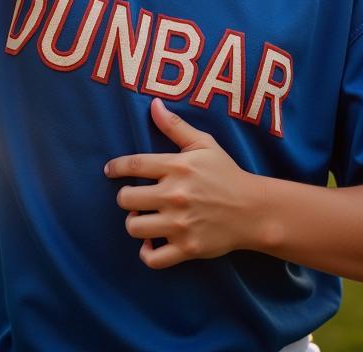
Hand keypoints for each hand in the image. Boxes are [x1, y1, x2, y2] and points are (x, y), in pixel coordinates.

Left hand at [103, 97, 259, 268]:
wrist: (253, 210)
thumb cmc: (226, 173)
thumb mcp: (203, 144)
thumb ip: (175, 125)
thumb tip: (153, 104)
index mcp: (177, 167)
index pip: (134, 165)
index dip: (116, 167)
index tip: (109, 170)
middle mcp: (175, 195)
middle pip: (127, 199)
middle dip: (125, 197)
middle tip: (135, 197)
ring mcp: (180, 224)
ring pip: (134, 228)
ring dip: (134, 223)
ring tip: (143, 218)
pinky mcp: (187, 248)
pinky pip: (152, 258)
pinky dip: (147, 253)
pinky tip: (151, 242)